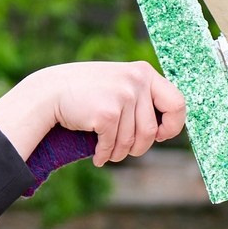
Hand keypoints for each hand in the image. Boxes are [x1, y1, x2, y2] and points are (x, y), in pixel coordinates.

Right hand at [0, 61, 186, 166]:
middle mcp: (137, 81)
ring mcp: (123, 96)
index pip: (178, 103)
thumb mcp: (120, 84)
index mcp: (144, 72)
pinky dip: (105, 155)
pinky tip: (98, 156)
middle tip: (126, 151)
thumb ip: (143, 96)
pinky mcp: (108, 113)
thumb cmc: (87, 92)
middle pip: (152, 131)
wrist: (50, 91)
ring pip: (133, 141)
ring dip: (120, 153)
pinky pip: (113, 145)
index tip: (160, 135)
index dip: (172, 126)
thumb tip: (166, 128)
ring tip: (110, 153)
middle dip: (139, 148)